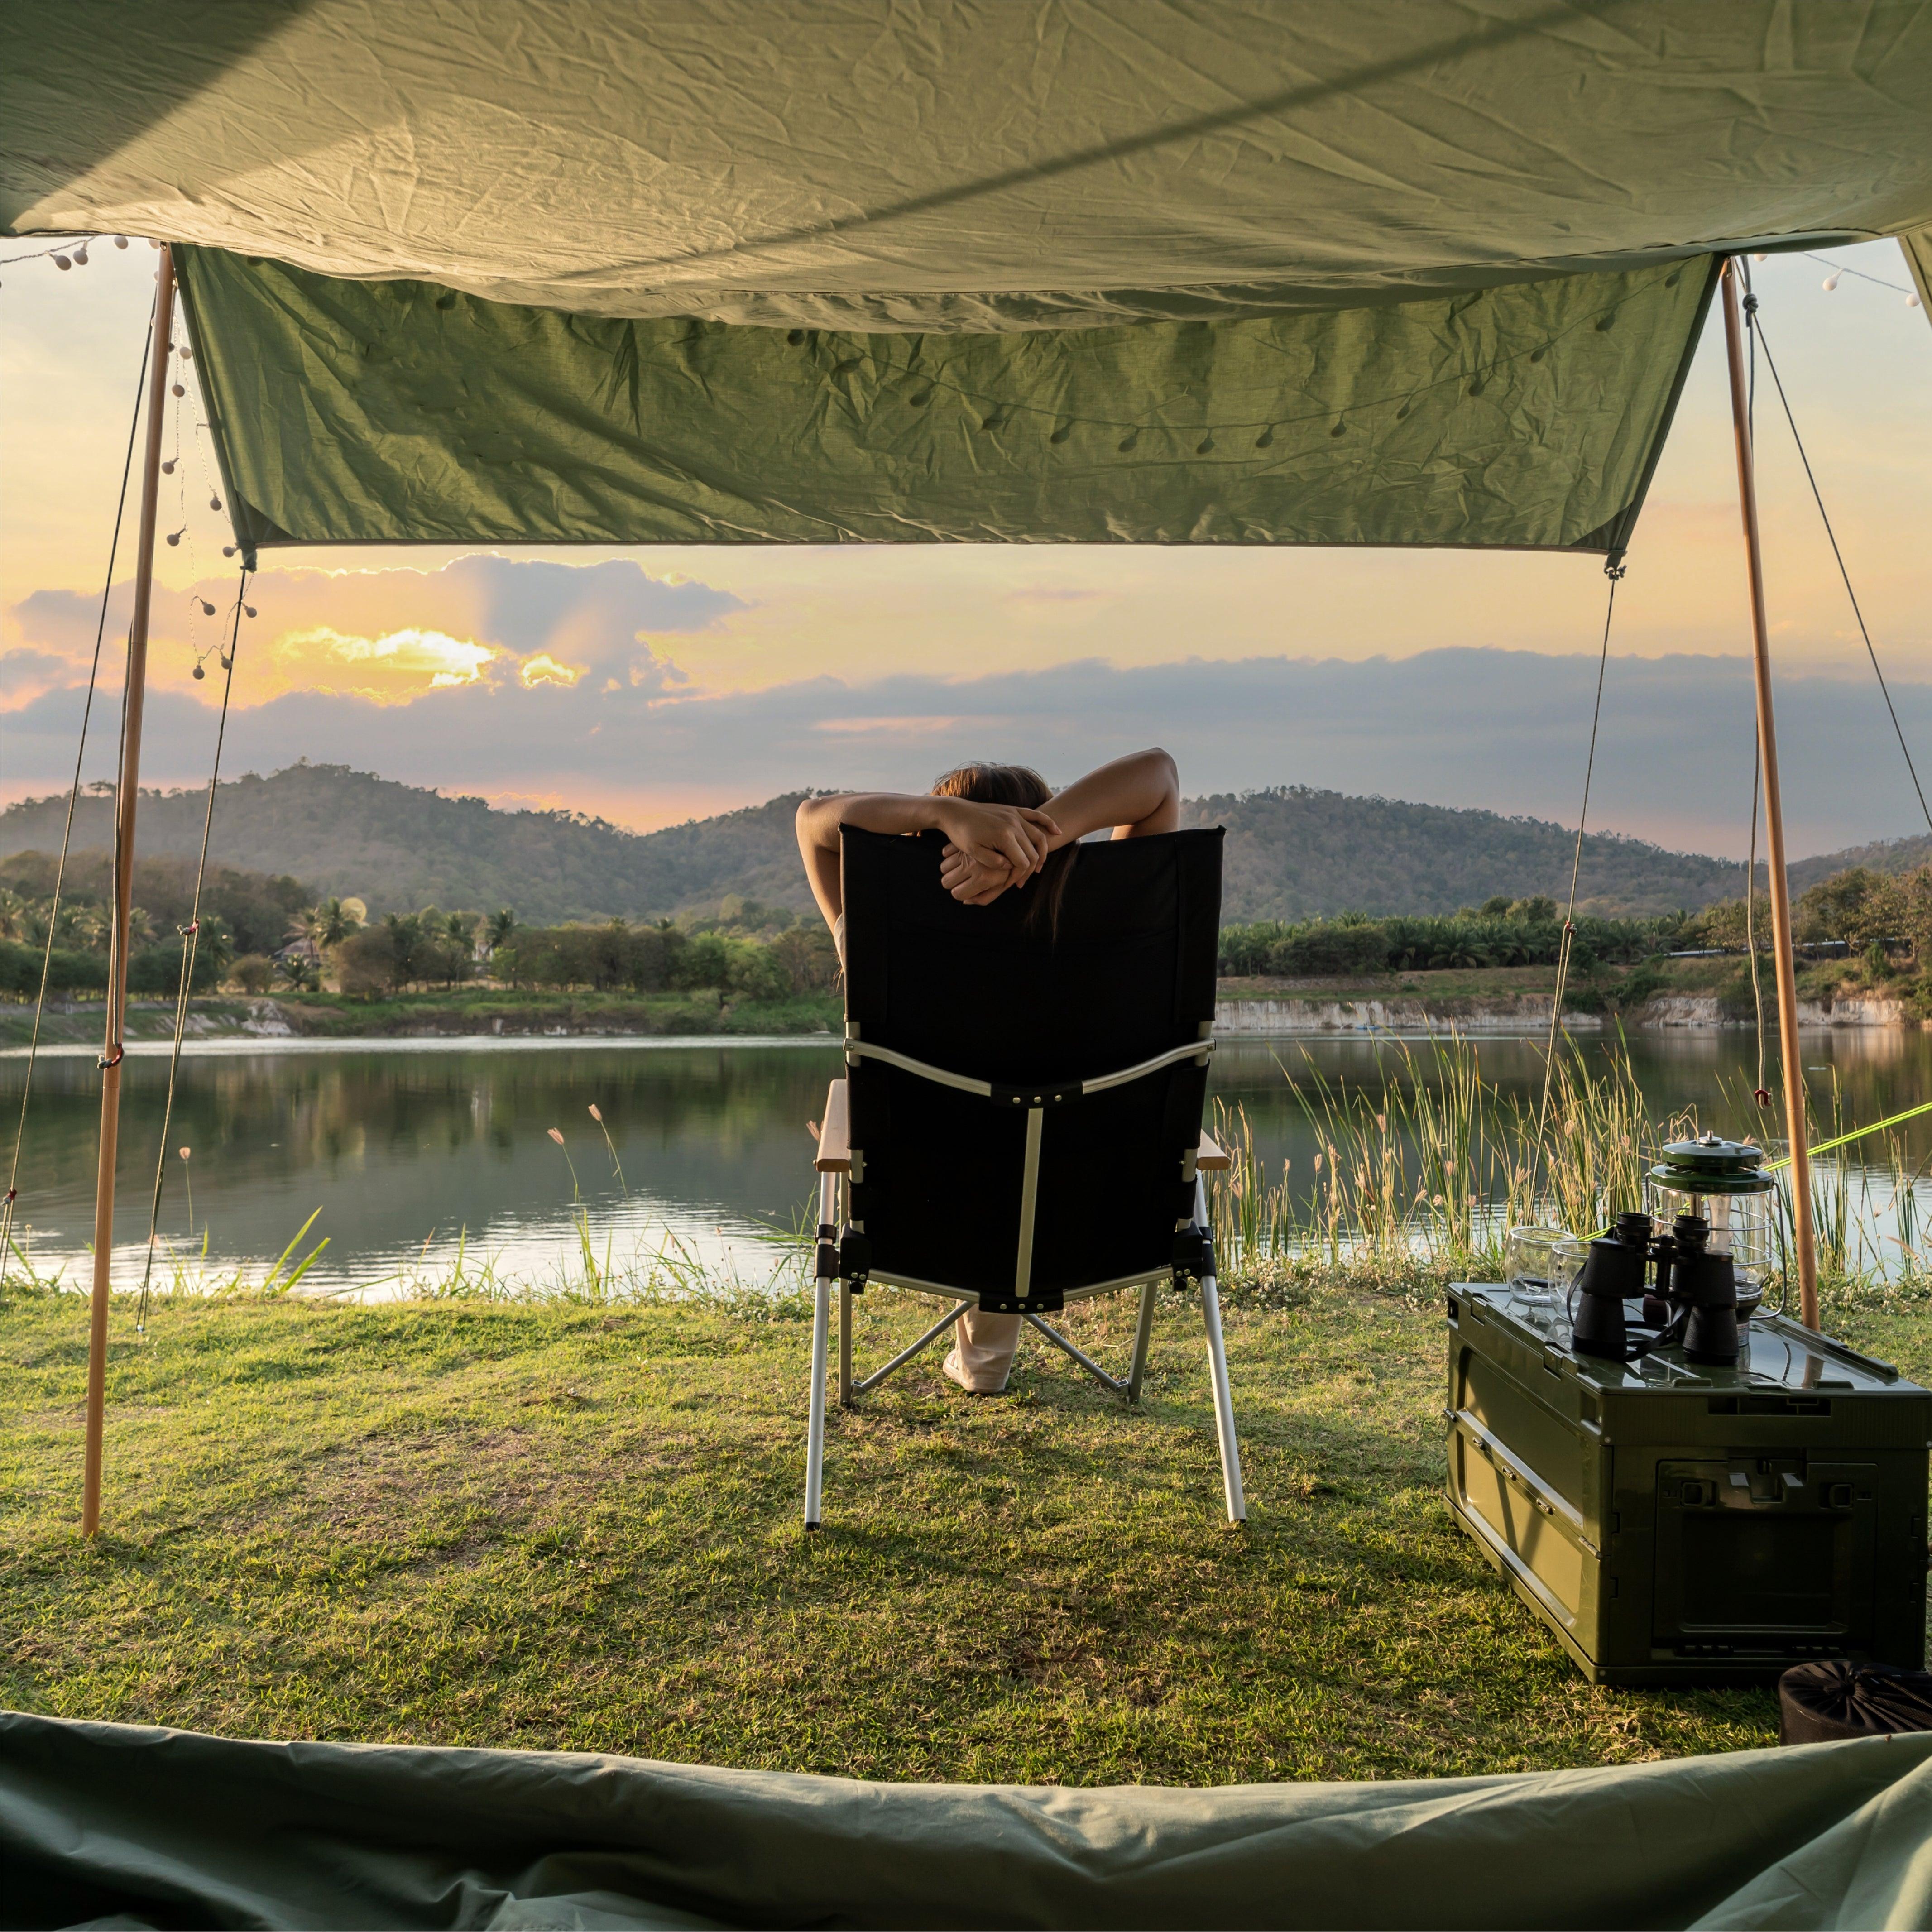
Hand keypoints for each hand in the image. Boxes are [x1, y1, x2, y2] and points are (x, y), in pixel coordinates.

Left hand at [930, 798, 1058, 885]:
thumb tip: (1010, 867)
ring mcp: (1015, 815)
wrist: (955, 811)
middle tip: (1020, 882)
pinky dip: (1048, 823)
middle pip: (1032, 852)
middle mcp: (1013, 824)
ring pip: (1038, 836)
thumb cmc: (961, 833)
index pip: (1022, 862)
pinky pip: (1036, 815)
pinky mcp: (1013, 810)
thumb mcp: (973, 851)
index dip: (1018, 876)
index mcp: (1004, 836)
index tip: (1010, 885)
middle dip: (1029, 870)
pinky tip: (1056, 832)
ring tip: (1037, 868)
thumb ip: (992, 861)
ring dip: (1042, 853)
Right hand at [940, 842, 1020, 905]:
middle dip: (953, 882)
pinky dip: (949, 855)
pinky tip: (960, 855)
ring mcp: (966, 852)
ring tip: (961, 866)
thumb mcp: (1000, 887)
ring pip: (943, 867)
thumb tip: (965, 901)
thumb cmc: (1005, 870)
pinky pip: (945, 852)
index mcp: (982, 878)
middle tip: (962, 878)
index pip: (957, 894)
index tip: (966, 889)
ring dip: (950, 868)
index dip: (961, 894)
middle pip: (946, 882)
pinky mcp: (964, 841)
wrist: (1012, 843)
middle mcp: (972, 866)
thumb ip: (984, 898)